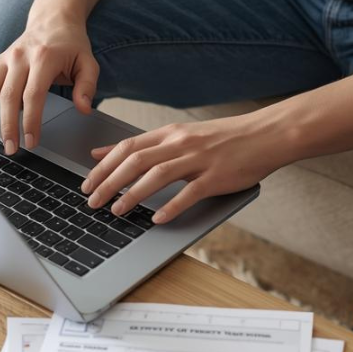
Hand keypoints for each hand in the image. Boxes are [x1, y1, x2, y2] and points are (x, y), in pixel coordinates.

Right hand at [0, 13, 97, 151]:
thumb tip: (84, 109)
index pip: (33, 94)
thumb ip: (87, 86)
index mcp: (43, 58)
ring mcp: (4, 60)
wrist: (53, 19)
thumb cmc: (71, 44)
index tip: (32, 142)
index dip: (31, 121)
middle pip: (8, 96)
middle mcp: (19, 58)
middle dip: (7, 126)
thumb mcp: (88, 62)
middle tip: (10, 149)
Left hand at [81, 114, 289, 223]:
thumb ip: (149, 144)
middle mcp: (181, 143)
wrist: (266, 135)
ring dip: (132, 193)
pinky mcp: (216, 177)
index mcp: (170, 133)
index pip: (128, 147)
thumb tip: (109, 151)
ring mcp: (199, 159)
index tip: (87, 182)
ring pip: (157, 174)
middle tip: (92, 201)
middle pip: (136, 161)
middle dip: (108, 182)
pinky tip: (157, 218)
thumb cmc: (225, 138)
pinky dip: (171, 205)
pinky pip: (190, 192)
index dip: (103, 165)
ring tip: (116, 210)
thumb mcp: (183, 134)